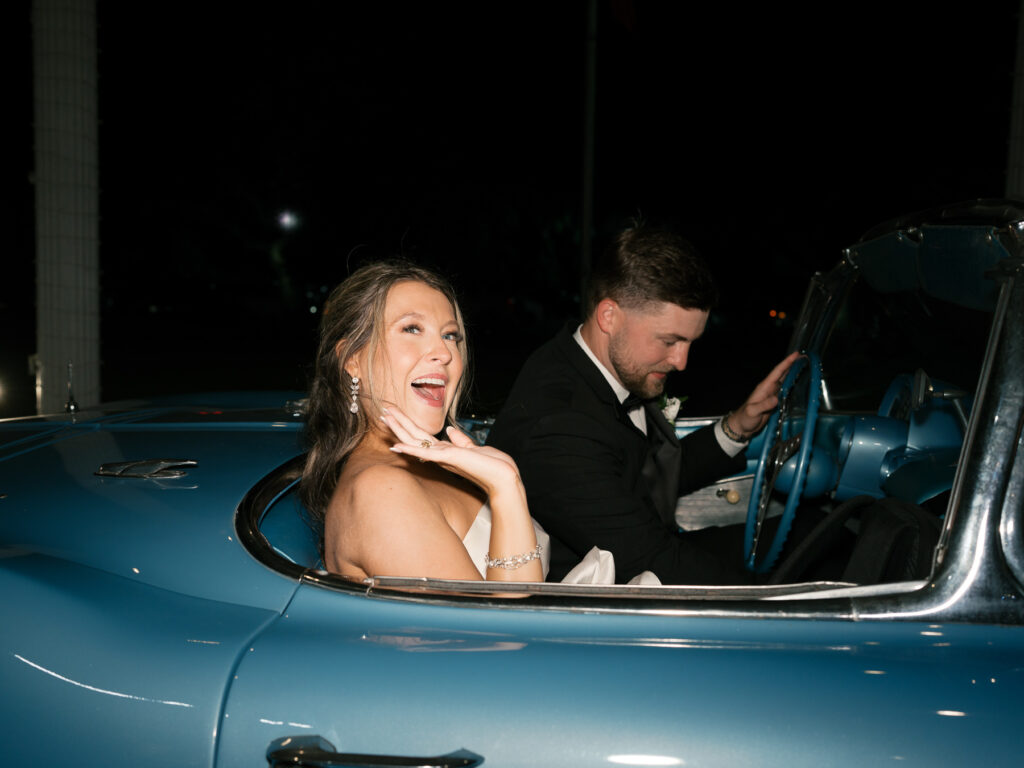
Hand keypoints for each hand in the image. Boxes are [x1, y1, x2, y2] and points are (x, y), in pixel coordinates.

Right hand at [380, 406, 520, 495]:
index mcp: (445, 451)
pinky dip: (410, 450)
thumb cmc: (491, 466)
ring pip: (415, 441)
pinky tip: (397, 446)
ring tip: (385, 418)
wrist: (503, 478)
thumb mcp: (473, 448)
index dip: (408, 425)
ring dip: (399, 430)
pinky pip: (425, 454)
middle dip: (398, 423)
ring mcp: (442, 457)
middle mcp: (440, 455)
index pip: (421, 436)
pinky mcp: (448, 458)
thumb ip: (460, 440)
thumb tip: (450, 430)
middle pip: (414, 436)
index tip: (395, 414)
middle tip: (383, 410)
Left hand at [727, 351, 801, 438]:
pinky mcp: (775, 402)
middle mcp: (769, 389)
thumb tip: (776, 399)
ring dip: (793, 374)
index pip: (777, 372)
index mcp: (764, 387)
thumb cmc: (745, 418)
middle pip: (783, 374)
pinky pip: (785, 391)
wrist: (742, 426)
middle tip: (804, 357)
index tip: (796, 354)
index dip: (786, 363)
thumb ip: (763, 405)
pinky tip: (799, 384)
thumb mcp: (753, 411)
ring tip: (804, 367)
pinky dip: (792, 386)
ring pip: (785, 381)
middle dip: (793, 365)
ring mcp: (772, 395)